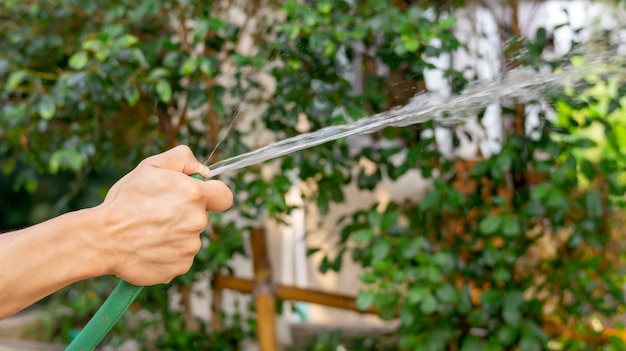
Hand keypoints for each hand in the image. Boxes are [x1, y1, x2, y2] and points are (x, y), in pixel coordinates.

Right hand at [95, 145, 232, 284]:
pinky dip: (168, 252)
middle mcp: (197, 222)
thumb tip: (204, 171)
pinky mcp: (180, 267)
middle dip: (186, 212)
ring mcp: (190, 247)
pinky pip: (181, 256)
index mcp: (195, 195)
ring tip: (149, 230)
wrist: (102, 238)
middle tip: (159, 211)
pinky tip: (149, 246)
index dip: (213, 193)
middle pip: (203, 216)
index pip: (225, 196)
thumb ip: (183, 159)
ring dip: (176, 233)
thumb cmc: (125, 201)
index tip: (199, 195)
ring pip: (191, 237)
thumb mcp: (151, 166)